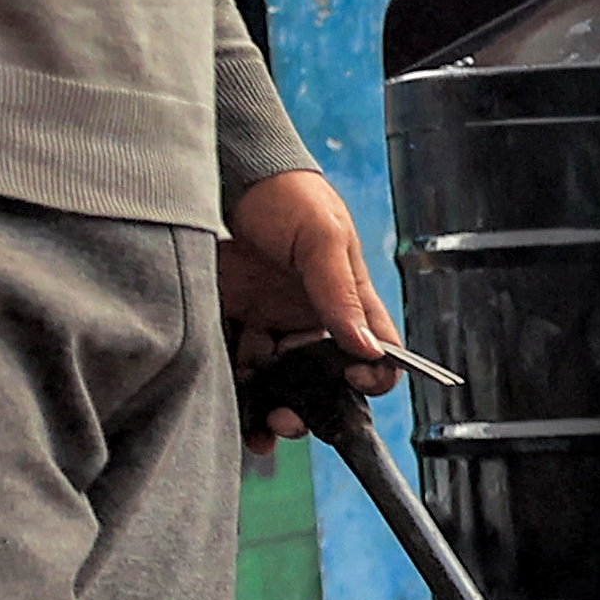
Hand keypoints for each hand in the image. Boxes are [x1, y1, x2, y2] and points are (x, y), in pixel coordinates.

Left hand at [218, 167, 399, 444]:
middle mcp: (307, 318)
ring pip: (276, 383)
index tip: (358, 387)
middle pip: (321, 381)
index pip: (375, 352)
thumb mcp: (323, 237)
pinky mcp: (225, 319)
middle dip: (314, 411)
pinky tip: (232, 406)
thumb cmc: (287, 195)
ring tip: (265, 428)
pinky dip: (232, 392)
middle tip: (296, 422)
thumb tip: (367, 350)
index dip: (373, 378)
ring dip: (272, 411)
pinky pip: (230, 365)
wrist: (225, 171)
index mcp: (346, 302)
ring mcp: (266, 321)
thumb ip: (341, 294)